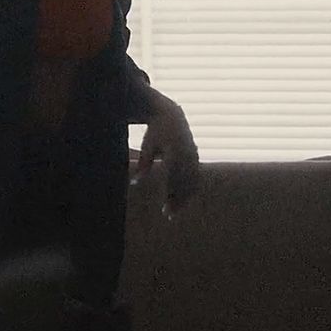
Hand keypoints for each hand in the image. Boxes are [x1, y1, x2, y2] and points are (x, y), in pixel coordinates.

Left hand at [134, 91, 199, 214]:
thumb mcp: (147, 146)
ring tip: (175, 210)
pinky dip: (191, 188)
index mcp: (174, 151)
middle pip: (183, 183)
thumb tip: (134, 183)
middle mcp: (187, 154)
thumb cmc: (155, 132)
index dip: (169, 196)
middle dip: (177, 200)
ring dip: (185, 197)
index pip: (173, 179)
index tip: (165, 210)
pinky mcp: (196, 156)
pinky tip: (185, 199)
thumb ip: (143, 164)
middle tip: (169, 215)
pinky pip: (196, 176)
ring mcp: (193, 155)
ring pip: (192, 181)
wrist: (171, 115)